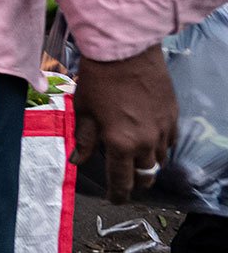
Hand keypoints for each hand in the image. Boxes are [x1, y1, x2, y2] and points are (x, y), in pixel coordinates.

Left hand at [74, 46, 178, 202]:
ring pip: (160, 159)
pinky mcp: (173, 116)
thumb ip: (84, 140)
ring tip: (137, 161)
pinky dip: (160, 146)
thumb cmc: (98, 80)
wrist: (125, 52)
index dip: (119, 194)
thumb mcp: (83, 111)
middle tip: (127, 181)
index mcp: (120, 144)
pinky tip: (150, 141)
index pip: (122, 180)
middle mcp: (146, 142)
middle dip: (136, 181)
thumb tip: (78, 161)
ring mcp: (163, 129)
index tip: (115, 199)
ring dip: (148, 163)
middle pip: (146, 174)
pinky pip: (170, 141)